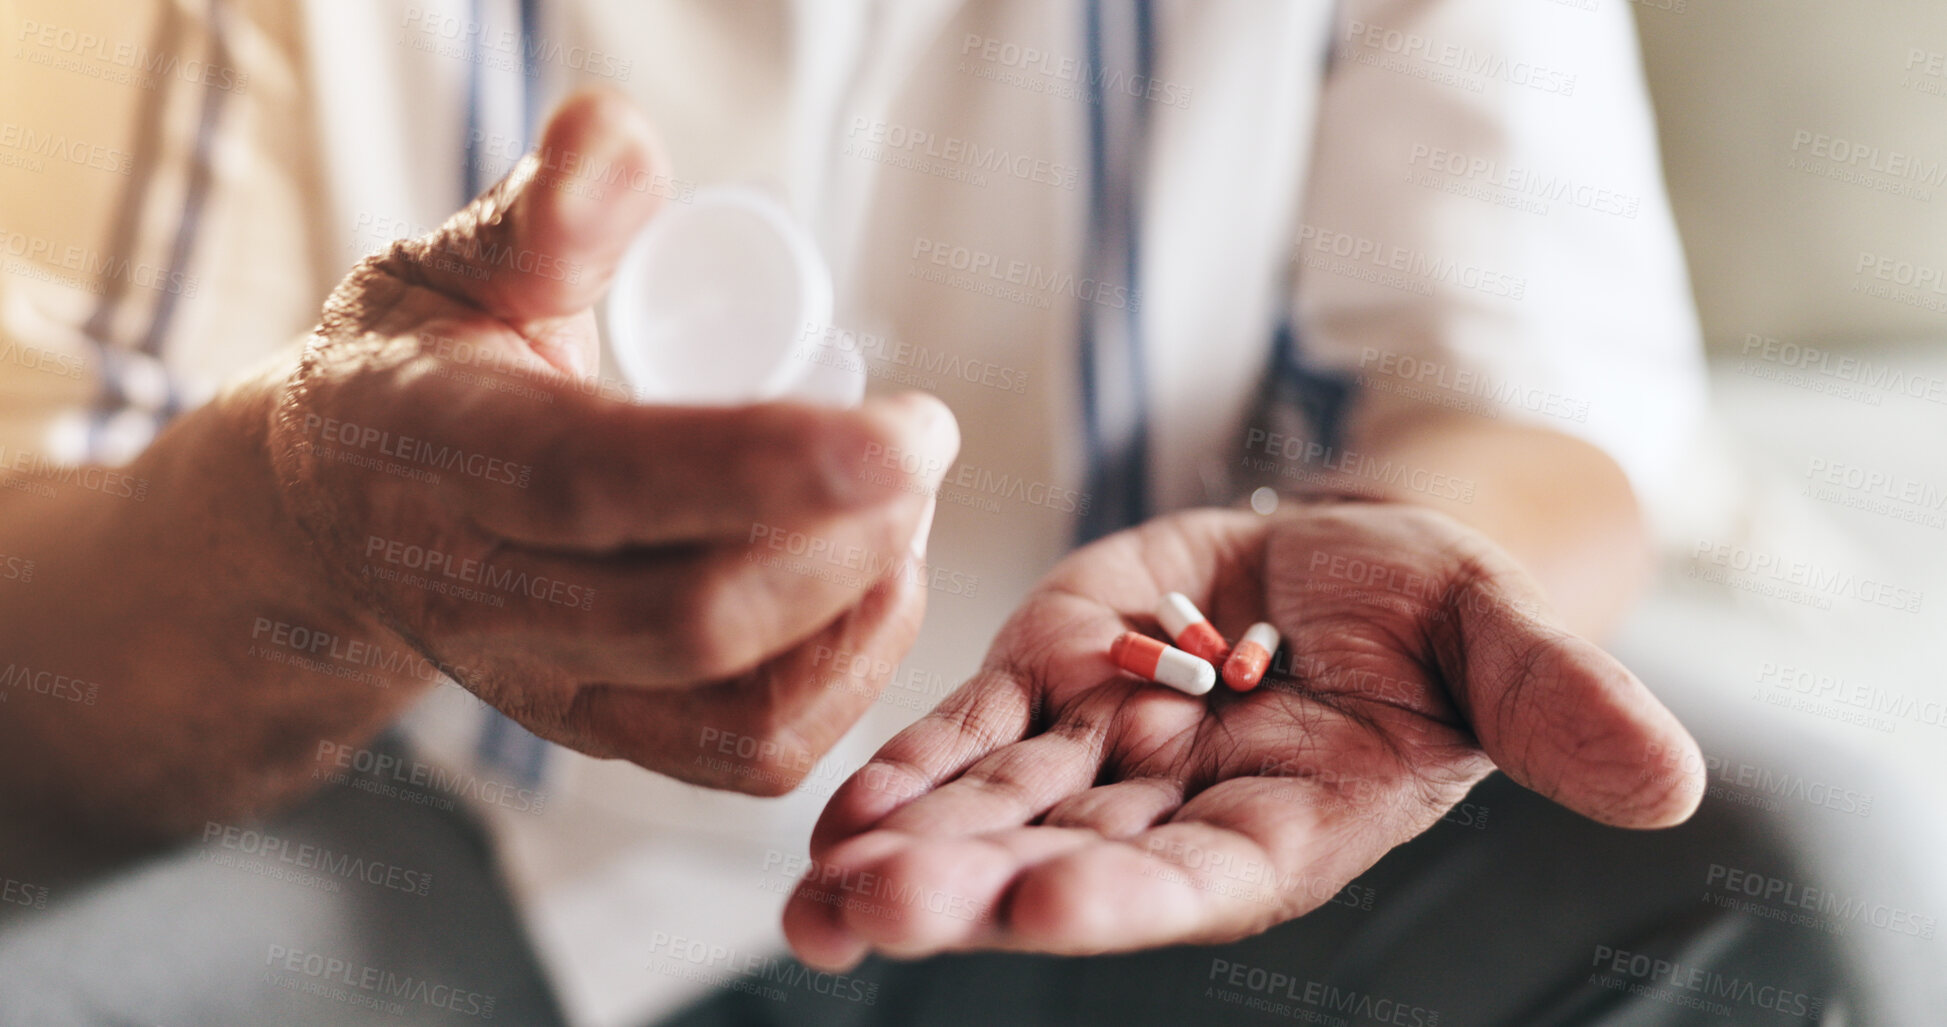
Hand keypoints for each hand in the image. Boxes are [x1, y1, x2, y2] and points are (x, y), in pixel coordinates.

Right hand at [264, 89, 958, 792]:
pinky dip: (842, 683)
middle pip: (689, 616)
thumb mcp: (452, 263)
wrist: (342, 506)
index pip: (601, 481)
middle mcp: (482, 597)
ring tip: (901, 506)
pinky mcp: (600, 730)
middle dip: (847, 537)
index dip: (763, 467)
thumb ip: (545, 210)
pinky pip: (742, 754)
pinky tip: (875, 587)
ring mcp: (543, 684)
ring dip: (857, 612)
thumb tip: (622, 138)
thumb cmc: (416, 365)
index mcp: (438, 455)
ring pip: (728, 706)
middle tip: (920, 441)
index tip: (905, 432)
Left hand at [783, 503, 1703, 965]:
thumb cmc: (1435, 612)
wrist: (1346, 559)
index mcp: (1288, 824)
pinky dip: (908, 769)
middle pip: (1063, 856)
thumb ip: (1558, 706)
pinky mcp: (1050, 681)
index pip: (1196, 877)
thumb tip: (1667, 780)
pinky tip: (839, 809)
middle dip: (964, 889)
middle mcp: (1179, 809)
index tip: (1035, 902)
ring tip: (817, 896)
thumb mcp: (1501, 637)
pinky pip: (973, 736)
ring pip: (995, 809)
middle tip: (864, 916)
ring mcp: (1104, 749)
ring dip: (905, 849)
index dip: (1119, 895)